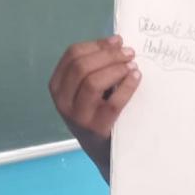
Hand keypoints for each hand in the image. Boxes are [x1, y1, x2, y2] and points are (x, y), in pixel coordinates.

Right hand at [48, 35, 140, 179]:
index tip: (117, 41)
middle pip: (82, 66)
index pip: (72, 55)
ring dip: (116, 68)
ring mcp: (78, 117)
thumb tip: (117, 42)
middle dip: (108, 55)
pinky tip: (136, 78)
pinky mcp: (96, 128)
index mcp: (57, 86)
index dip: (97, 44)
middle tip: (130, 53)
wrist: (105, 153)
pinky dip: (127, 86)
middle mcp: (62, 101)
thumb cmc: (98, 115)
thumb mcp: (88, 92)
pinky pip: (112, 102)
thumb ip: (96, 68)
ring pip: (93, 82)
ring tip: (133, 65)